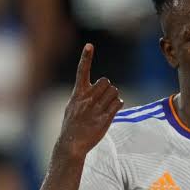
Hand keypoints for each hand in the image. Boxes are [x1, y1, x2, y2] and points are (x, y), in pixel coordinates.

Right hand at [56, 44, 122, 159]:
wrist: (71, 144)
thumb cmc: (71, 126)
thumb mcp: (71, 107)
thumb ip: (82, 96)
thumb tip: (93, 88)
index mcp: (77, 94)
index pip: (82, 71)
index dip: (86, 57)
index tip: (89, 45)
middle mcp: (87, 99)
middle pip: (106, 82)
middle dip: (108, 87)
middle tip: (104, 97)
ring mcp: (96, 109)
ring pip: (114, 91)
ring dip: (113, 96)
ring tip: (107, 105)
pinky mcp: (105, 118)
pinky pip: (118, 103)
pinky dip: (118, 104)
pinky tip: (112, 110)